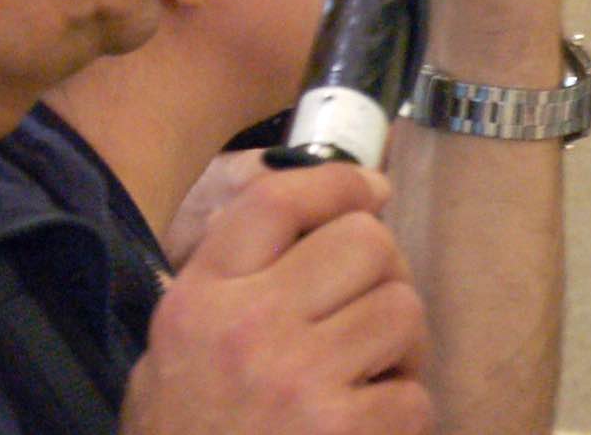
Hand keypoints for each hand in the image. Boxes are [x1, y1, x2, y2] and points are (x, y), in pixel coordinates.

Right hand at [123, 165, 428, 434]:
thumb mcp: (176, 349)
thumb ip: (238, 278)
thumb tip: (352, 204)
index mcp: (199, 300)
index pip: (277, 200)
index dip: (339, 182)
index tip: (370, 189)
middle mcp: (247, 328)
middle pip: (365, 243)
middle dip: (382, 273)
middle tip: (367, 310)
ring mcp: (299, 381)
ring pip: (404, 309)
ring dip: (400, 343)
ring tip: (367, 375)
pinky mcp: (343, 431)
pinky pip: (414, 393)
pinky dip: (401, 412)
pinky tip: (365, 427)